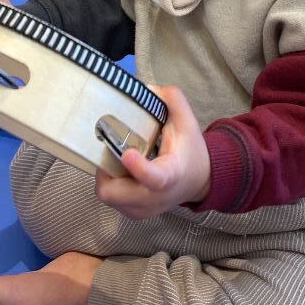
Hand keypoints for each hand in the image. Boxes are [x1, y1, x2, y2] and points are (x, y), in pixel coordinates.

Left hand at [94, 85, 210, 219]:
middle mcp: (155, 198)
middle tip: (110, 151)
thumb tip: (147, 89)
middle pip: (115, 194)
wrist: (199, 182)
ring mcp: (143, 210)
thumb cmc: (191, 152)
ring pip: (109, 196)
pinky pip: (111, 201)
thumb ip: (172, 101)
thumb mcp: (188, 123)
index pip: (154, 178)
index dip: (139, 168)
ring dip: (106, 177)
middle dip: (105, 170)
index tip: (127, 153)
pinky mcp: (135, 214)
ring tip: (115, 159)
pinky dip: (111, 185)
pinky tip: (120, 171)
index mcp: (171, 175)